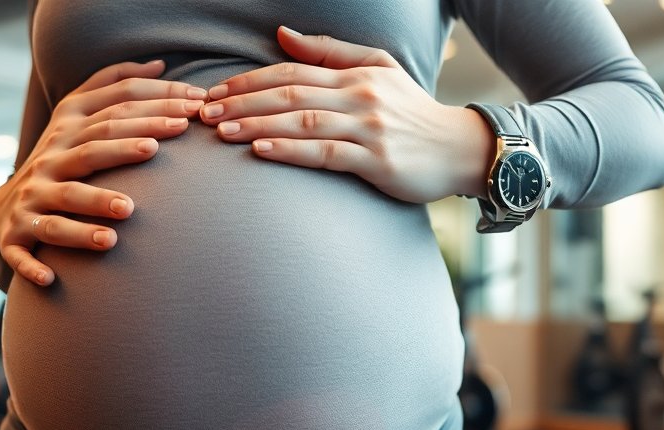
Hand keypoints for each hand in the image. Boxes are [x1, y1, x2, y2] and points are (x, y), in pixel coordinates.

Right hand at [0, 59, 206, 286]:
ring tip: (122, 220)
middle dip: (122, 151)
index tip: (188, 115)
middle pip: (89, 153)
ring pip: (61, 206)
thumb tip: (159, 63)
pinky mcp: (15, 238)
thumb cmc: (57, 165)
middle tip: (155, 151)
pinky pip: (22, 255)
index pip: (110, 115)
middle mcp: (49, 164)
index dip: (148, 111)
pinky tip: (53, 278)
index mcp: (67, 134)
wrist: (3, 215)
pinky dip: (33, 267)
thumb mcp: (76, 121)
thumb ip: (114, 86)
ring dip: (89, 213)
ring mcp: (31, 202)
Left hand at [198, 27, 493, 203]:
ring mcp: (368, 129)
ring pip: (301, 121)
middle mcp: (359, 97)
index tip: (215, 91)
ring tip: (221, 131)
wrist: (460, 150)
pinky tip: (261, 150)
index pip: (292, 71)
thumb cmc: (413, 113)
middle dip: (242, 102)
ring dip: (257, 125)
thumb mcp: (378, 70)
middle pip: (289, 94)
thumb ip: (329, 53)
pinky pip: (325, 153)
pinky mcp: (376, 161)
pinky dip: (290, 150)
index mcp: (355, 74)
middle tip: (203, 112)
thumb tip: (281, 34)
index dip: (249, 80)